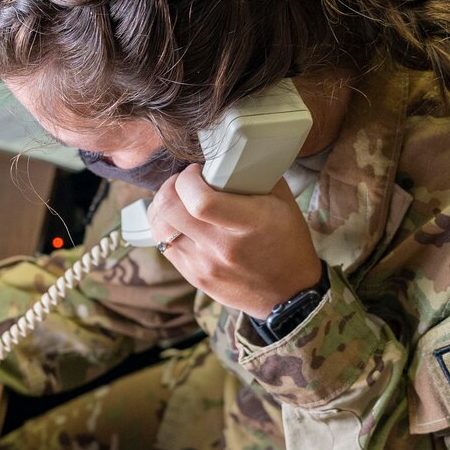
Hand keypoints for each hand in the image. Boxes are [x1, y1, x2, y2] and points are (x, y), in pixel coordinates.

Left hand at [143, 165, 322, 318]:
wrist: (289, 294)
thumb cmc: (288, 243)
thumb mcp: (283, 202)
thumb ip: (256, 175)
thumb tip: (230, 155)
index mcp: (249, 224)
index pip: (200, 200)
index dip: (188, 178)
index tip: (197, 172)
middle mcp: (222, 247)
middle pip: (169, 209)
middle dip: (169, 187)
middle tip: (183, 183)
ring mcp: (205, 266)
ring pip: (160, 227)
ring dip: (163, 207)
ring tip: (178, 201)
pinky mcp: (195, 278)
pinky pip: (164, 245)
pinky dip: (168, 228)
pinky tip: (182, 222)